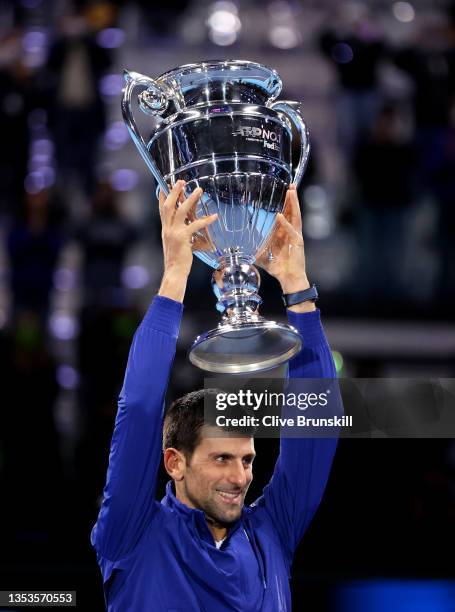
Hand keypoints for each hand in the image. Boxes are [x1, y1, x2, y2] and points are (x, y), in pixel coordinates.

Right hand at [158, 181, 217, 301]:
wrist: (174, 272)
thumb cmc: (177, 261)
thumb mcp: (176, 245)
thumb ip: (181, 235)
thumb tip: (189, 230)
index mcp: (165, 230)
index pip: (161, 210)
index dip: (162, 197)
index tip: (164, 186)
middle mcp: (167, 229)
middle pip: (169, 205)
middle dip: (174, 192)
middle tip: (181, 181)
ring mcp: (174, 233)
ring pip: (181, 211)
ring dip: (190, 199)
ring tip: (199, 190)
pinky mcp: (183, 238)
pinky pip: (195, 225)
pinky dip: (206, 220)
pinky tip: (214, 216)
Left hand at [256, 185, 314, 311]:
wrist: (288, 279)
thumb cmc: (278, 268)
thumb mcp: (262, 257)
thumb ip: (253, 250)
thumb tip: (238, 250)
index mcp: (284, 234)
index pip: (285, 215)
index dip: (285, 204)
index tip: (283, 192)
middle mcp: (291, 233)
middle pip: (292, 212)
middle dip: (291, 199)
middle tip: (290, 185)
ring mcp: (295, 237)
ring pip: (295, 217)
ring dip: (293, 204)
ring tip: (291, 192)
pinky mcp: (298, 244)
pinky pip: (291, 232)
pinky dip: (285, 224)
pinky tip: (280, 216)